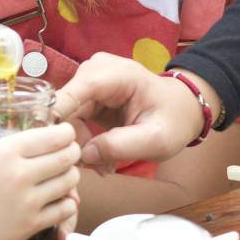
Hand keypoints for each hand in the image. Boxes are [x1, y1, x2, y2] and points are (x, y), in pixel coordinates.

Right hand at [0, 120, 80, 239]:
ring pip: (70, 181)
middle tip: (69, 151)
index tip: (65, 133)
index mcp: (6, 151)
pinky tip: (60, 198)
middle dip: (73, 151)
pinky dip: (67, 201)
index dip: (66, 132)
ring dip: (72, 174)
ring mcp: (29, 201)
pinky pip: (65, 209)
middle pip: (68, 156)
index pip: (55, 136)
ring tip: (65, 173)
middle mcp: (22, 173)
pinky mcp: (31, 224)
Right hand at [53, 53, 213, 170]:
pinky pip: (72, 121)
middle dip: (76, 142)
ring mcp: (89, 82)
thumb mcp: (157, 139)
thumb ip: (122, 146)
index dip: (59, 119)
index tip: (60, 151)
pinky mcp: (87, 95)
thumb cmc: (174, 120)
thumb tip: (84, 154)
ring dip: (81, 146)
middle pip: (66, 108)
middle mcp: (95, 71)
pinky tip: (102, 157)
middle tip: (98, 168)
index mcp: (115, 74)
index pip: (73, 93)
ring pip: (65, 118)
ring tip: (105, 166)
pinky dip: (84, 142)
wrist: (181, 110)